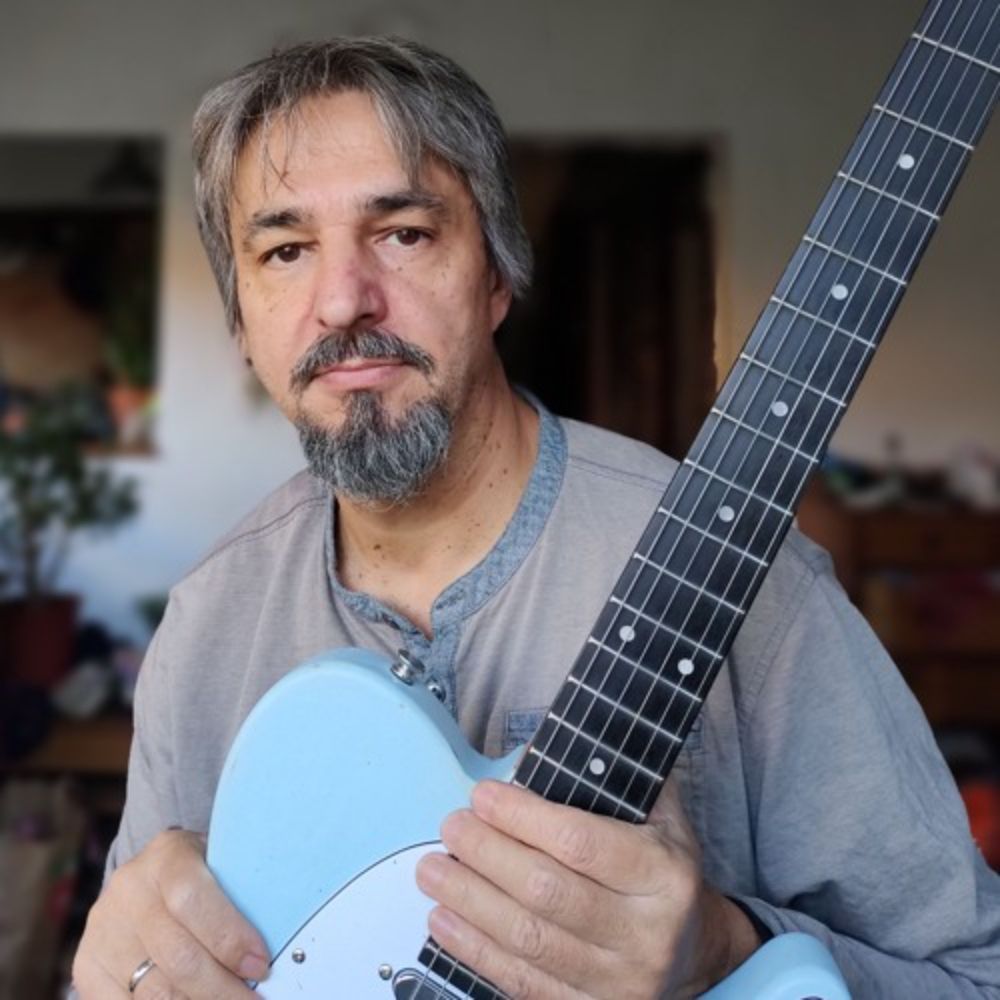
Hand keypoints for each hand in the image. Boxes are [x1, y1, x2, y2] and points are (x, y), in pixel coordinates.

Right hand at [72, 829, 268, 997]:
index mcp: (167, 855)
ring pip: (153, 992)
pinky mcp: (87, 967)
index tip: (261, 966)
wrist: (149, 876)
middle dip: (222, 990)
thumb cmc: (206, 873)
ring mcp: (103, 930)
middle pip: (176, 956)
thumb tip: (281, 944)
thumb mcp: (223, 863)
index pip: (191, 900)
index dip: (228, 939)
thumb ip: (244, 893)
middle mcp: (128, 890)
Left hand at [415, 779, 759, 998]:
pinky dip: (475, 950)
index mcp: (664, 875)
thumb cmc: (663, 871)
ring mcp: (618, 981)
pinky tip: (445, 921)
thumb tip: (538, 754)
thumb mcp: (659, 817)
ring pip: (528, 940)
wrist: (697, 952)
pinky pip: (522, 982)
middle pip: (547, 892)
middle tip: (453, 826)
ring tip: (433, 869)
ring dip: (469, 901)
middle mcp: (644, 933)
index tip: (484, 795)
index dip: (524, 817)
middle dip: (487, 855)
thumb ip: (612, 782)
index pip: (581, 843)